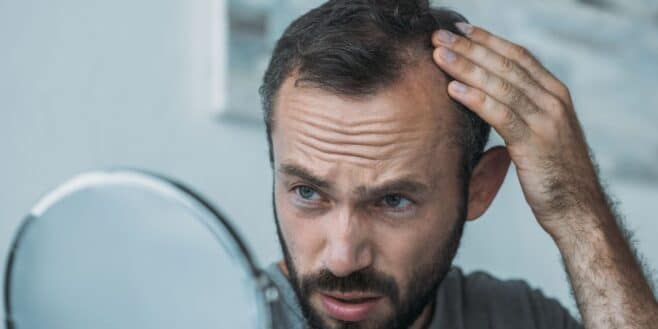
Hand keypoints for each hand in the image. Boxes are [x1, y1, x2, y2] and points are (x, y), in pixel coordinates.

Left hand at [431, 23, 609, 236]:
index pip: (518, 56)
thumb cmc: (554, 173)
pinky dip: (475, 99)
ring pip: (500, 85)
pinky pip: (500, 114)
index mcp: (555, 94)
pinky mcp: (535, 143)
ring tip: (438, 56)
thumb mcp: (542, 133)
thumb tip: (491, 97)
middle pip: (506, 65)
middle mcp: (553, 100)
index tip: (460, 30)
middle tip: (439, 36)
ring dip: (466, 67)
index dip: (488, 40)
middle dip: (470, 48)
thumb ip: (523, 111)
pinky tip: (452, 89)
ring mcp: (546, 120)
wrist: (578, 209)